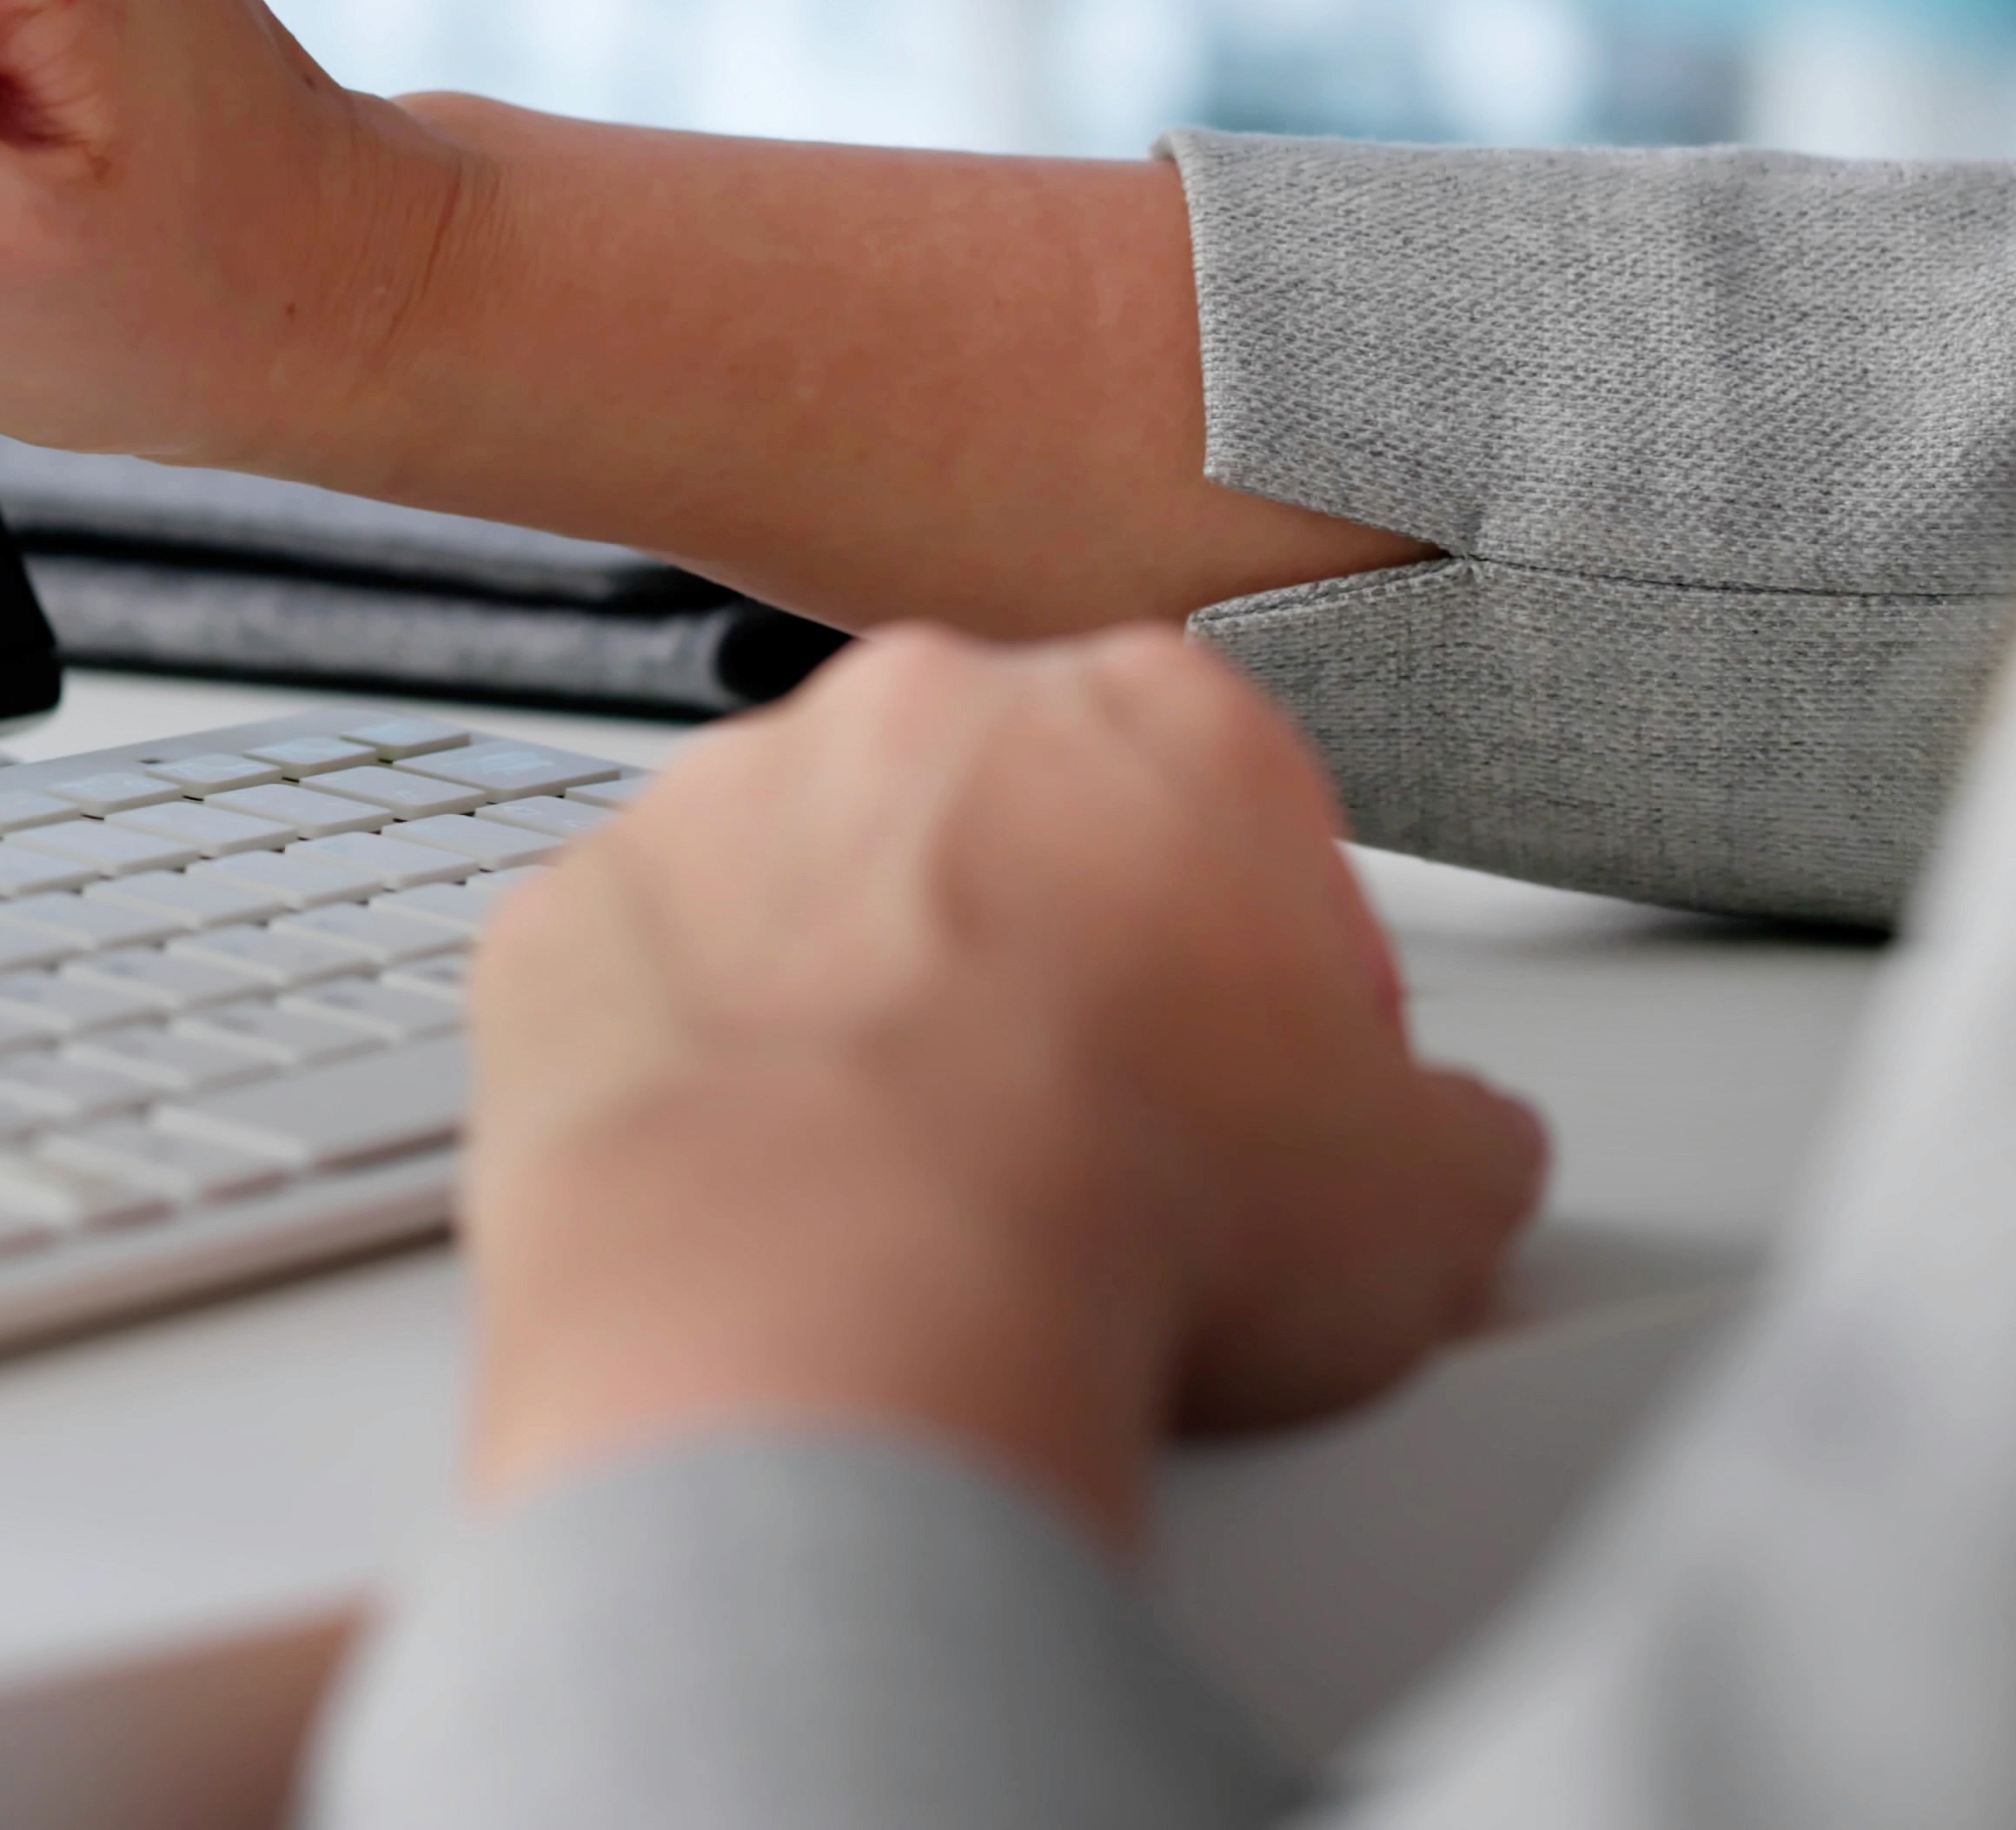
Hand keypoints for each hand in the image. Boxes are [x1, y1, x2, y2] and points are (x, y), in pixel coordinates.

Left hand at [459, 628, 1549, 1543]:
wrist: (838, 1305)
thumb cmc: (1126, 1221)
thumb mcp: (1428, 1197)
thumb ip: (1453, 1125)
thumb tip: (1451, 1151)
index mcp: (1154, 720)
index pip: (1240, 817)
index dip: (1267, 974)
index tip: (1263, 1087)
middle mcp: (921, 710)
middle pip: (1012, 824)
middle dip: (1050, 956)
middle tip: (1082, 1139)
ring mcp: (718, 799)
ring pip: (812, 889)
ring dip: (856, 1001)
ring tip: (908, 1190)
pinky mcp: (562, 916)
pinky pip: (647, 983)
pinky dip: (693, 1070)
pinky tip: (760, 1193)